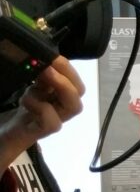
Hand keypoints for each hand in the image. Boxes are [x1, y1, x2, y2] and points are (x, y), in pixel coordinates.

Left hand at [0, 56, 84, 172]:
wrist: (5, 134)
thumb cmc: (18, 111)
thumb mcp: (31, 88)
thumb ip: (40, 75)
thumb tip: (43, 56)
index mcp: (58, 95)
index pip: (75, 80)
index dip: (67, 68)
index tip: (51, 57)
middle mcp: (60, 108)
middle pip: (80, 92)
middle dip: (67, 75)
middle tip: (48, 67)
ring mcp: (53, 120)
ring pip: (74, 107)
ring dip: (61, 87)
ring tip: (42, 79)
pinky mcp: (41, 131)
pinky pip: (53, 122)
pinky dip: (41, 107)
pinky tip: (27, 101)